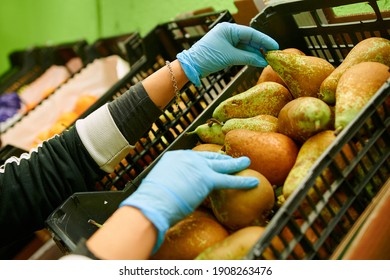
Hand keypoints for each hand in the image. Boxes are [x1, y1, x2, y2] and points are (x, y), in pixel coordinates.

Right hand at [119, 150, 258, 251]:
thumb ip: (169, 185)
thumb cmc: (151, 200)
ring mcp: (198, 167)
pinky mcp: (207, 179)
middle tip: (230, 158)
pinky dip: (242, 181)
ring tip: (246, 162)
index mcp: (175, 158)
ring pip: (222, 165)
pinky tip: (254, 182)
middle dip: (221, 158)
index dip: (204, 160)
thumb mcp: (158, 186)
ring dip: (236, 164)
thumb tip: (171, 193)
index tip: (209, 162)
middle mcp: (187, 158)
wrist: (152, 202)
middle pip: (209, 157)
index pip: (194, 157)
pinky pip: (229, 180)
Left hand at [176, 22, 278, 85]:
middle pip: (249, 39)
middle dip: (261, 47)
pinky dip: (248, 57)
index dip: (264, 40)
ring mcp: (227, 42)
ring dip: (255, 53)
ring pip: (245, 46)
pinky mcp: (225, 50)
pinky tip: (257, 61)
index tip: (275, 46)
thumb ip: (248, 58)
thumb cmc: (208, 57)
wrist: (192, 66)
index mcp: (229, 29)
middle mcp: (229, 33)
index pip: (251, 33)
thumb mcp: (230, 57)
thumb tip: (262, 61)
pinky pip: (240, 52)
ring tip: (267, 60)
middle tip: (273, 55)